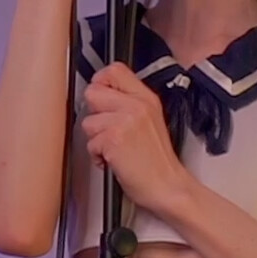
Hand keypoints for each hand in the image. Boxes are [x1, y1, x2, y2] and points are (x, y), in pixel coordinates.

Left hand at [81, 63, 189, 213]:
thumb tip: (103, 95)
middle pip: (93, 92)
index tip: (103, 100)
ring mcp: (125, 121)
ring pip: (88, 121)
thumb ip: (130, 104)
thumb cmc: (158, 163)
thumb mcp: (151, 122)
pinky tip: (113, 160)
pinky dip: (97, 156)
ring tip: (113, 148)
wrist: (168, 187)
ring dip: (95, 139)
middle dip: (94, 114)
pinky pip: (90, 143)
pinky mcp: (115, 139)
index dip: (101, 83)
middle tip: (107, 129)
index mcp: (146, 99)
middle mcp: (137, 106)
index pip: (113, 70)